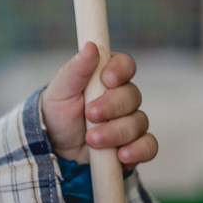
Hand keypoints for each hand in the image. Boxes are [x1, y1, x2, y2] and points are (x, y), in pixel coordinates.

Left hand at [41, 42, 157, 167]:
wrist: (55, 146)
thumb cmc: (58, 113)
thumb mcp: (59, 91)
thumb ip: (75, 70)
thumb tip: (90, 47)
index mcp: (106, 77)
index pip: (125, 65)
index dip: (120, 70)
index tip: (107, 78)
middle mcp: (122, 97)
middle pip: (132, 96)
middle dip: (111, 107)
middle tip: (90, 115)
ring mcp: (130, 121)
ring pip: (138, 122)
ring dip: (116, 132)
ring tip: (92, 140)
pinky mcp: (133, 144)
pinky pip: (148, 146)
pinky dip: (138, 150)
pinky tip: (122, 155)